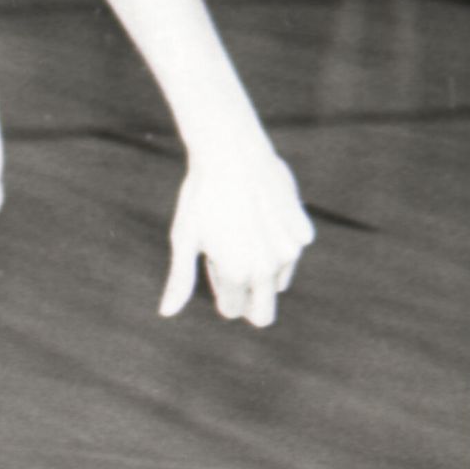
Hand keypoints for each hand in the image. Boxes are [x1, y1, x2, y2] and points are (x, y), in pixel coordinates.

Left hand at [156, 146, 313, 327]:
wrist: (232, 156)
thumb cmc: (201, 198)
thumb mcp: (184, 239)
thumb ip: (180, 280)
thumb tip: (166, 312)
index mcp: (237, 276)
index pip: (234, 309)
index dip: (220, 293)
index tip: (211, 265)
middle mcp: (268, 270)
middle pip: (264, 311)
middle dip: (249, 301)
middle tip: (232, 268)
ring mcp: (290, 253)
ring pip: (278, 281)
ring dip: (263, 270)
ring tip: (241, 232)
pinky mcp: (303, 233)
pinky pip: (290, 253)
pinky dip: (277, 244)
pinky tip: (260, 217)